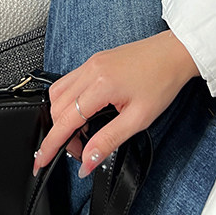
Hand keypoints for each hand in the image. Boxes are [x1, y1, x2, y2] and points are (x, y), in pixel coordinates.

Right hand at [34, 31, 198, 178]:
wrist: (174, 54)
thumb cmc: (162, 82)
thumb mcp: (138, 119)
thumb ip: (108, 141)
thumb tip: (88, 160)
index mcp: (101, 84)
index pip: (66, 119)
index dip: (51, 143)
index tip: (41, 160)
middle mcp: (90, 70)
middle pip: (57, 106)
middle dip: (59, 133)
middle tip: (77, 151)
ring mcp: (90, 63)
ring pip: (58, 92)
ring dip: (62, 116)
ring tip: (80, 134)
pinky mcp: (94, 61)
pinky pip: (69, 81)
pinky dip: (69, 101)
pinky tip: (84, 113)